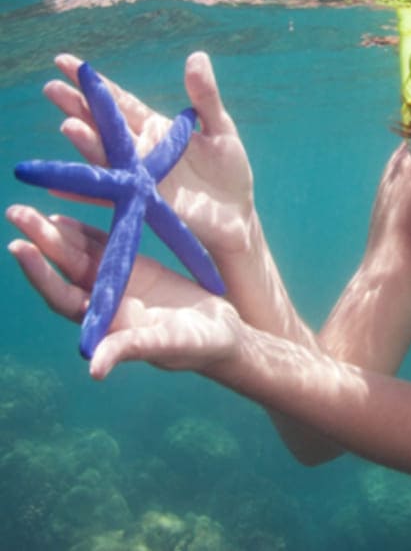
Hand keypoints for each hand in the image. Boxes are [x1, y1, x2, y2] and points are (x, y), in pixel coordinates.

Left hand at [7, 205, 241, 378]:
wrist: (221, 333)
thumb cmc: (196, 346)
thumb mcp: (167, 345)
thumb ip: (132, 348)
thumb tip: (95, 369)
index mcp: (105, 322)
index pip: (64, 296)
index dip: (41, 274)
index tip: (20, 247)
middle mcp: (103, 301)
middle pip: (65, 269)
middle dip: (41, 242)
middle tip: (16, 212)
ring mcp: (118, 282)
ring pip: (80, 255)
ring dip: (56, 233)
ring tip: (29, 210)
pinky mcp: (135, 267)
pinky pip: (105, 246)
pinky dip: (84, 232)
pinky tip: (64, 217)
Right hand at [45, 52, 254, 258]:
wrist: (237, 214)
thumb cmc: (228, 171)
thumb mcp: (220, 129)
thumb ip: (205, 97)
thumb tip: (197, 56)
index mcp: (157, 129)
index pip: (120, 102)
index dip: (96, 84)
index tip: (65, 62)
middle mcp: (141, 151)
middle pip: (104, 125)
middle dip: (79, 106)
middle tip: (51, 87)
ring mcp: (141, 178)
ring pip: (108, 157)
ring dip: (88, 144)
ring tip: (71, 126)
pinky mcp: (147, 203)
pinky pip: (114, 197)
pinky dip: (88, 193)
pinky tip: (61, 188)